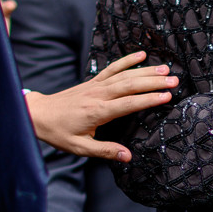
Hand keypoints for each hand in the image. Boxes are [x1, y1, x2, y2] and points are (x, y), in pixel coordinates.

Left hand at [25, 51, 177, 158]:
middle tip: (175, 81)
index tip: (167, 97)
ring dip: (146, 71)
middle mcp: (99, 95)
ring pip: (124, 75)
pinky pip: (112, 68)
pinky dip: (126, 60)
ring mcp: (96, 86)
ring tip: (166, 70)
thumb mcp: (80, 148)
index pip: (128, 104)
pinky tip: (140, 55)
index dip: (148, 99)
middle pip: (130, 84)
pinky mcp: (93, 81)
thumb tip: (128, 156)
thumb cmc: (58, 132)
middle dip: (154, 82)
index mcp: (97, 112)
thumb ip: (105, 151)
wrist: (38, 115)